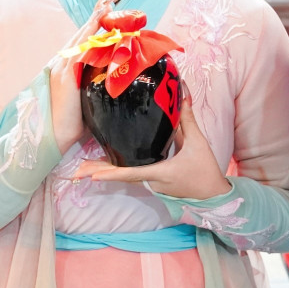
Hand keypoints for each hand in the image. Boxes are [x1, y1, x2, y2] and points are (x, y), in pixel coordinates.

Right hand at [48, 0, 111, 152]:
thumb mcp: (90, 100)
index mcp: (69, 68)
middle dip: (96, 17)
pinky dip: (89, 40)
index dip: (94, 25)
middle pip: (82, 34)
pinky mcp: (65, 77)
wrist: (54, 137)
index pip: (84, 41)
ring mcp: (63, 69)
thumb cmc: (73, 123)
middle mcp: (64, 64)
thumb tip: (120, 84)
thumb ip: (100, 88)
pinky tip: (98, 29)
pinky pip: (80, 53)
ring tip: (105, 6)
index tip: (106, 10)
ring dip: (94, 22)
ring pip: (81, 40)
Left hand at [75, 92, 233, 200]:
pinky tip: (105, 166)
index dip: (111, 174)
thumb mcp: (198, 142)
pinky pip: (132, 177)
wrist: (213, 194)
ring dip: (104, 173)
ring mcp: (152, 186)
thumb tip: (182, 92)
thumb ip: (187, 118)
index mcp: (161, 172)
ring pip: (125, 178)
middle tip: (76, 172)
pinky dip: (117, 172)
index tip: (92, 176)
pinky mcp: (155, 185)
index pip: (131, 173)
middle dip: (97, 174)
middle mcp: (152, 182)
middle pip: (121, 177)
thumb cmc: (205, 169)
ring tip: (82, 170)